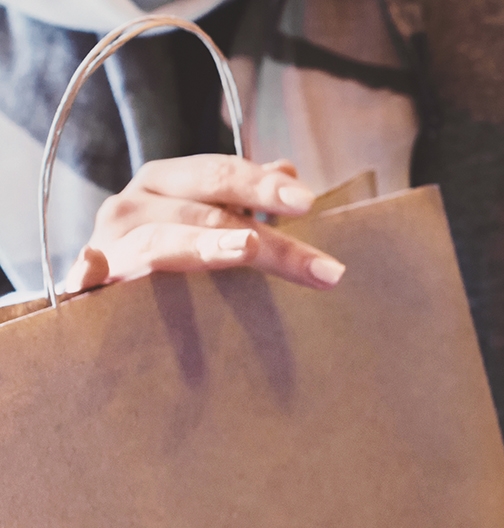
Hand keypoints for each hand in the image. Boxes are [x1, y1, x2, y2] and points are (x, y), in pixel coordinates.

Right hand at [64, 155, 344, 292]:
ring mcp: (109, 243)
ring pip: (163, 243)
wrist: (98, 289)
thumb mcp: (204, 217)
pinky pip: (92, 275)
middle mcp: (134, 205)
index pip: (220, 174)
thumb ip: (243, 198)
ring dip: (205, 246)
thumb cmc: (164, 249)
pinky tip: (104, 266)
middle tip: (322, 268)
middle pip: (207, 214)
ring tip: (247, 249)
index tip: (308, 202)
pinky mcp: (86, 282)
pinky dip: (95, 269)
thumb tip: (287, 167)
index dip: (263, 185)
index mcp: (166, 182)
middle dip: (269, 242)